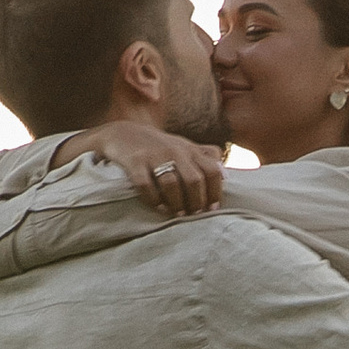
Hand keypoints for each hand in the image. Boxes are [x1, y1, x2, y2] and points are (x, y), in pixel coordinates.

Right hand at [54, 115, 227, 214]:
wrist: (122, 133)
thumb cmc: (159, 145)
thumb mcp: (184, 145)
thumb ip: (205, 156)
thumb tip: (226, 175)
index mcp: (190, 149)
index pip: (212, 171)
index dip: (215, 192)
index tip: (211, 208)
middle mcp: (175, 151)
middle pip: (195, 180)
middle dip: (196, 202)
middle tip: (193, 214)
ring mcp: (154, 155)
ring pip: (172, 184)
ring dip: (176, 203)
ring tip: (177, 213)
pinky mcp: (135, 161)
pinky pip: (146, 185)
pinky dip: (153, 199)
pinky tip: (158, 206)